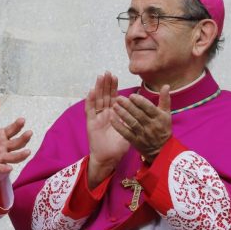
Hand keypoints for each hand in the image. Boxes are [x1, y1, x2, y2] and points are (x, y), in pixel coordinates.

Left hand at [0, 98, 31, 174]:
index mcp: (2, 135)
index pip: (12, 130)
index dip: (17, 125)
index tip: (22, 120)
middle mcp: (4, 147)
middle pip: (17, 143)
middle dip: (24, 139)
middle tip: (29, 133)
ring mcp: (0, 157)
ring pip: (14, 157)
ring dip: (21, 155)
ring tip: (28, 152)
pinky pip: (0, 168)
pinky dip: (4, 168)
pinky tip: (8, 167)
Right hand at [85, 72, 128, 187]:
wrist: (109, 157)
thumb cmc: (119, 145)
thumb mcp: (130, 129)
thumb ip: (133, 117)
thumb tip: (140, 107)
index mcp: (113, 114)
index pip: (113, 97)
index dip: (113, 87)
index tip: (115, 77)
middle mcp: (104, 114)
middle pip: (104, 96)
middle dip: (106, 84)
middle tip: (107, 72)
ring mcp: (97, 117)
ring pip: (97, 100)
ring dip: (98, 88)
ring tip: (100, 78)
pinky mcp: (91, 123)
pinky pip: (90, 110)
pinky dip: (90, 101)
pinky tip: (91, 92)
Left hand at [110, 85, 171, 161]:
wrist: (162, 149)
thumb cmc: (163, 128)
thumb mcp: (166, 114)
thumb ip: (165, 100)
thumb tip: (165, 85)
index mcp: (159, 117)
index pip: (149, 108)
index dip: (140, 102)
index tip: (131, 95)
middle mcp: (152, 125)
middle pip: (139, 114)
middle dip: (128, 106)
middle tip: (118, 98)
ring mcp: (143, 134)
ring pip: (132, 123)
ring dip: (122, 114)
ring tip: (114, 106)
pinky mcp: (136, 141)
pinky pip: (126, 133)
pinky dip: (119, 126)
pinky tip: (112, 119)